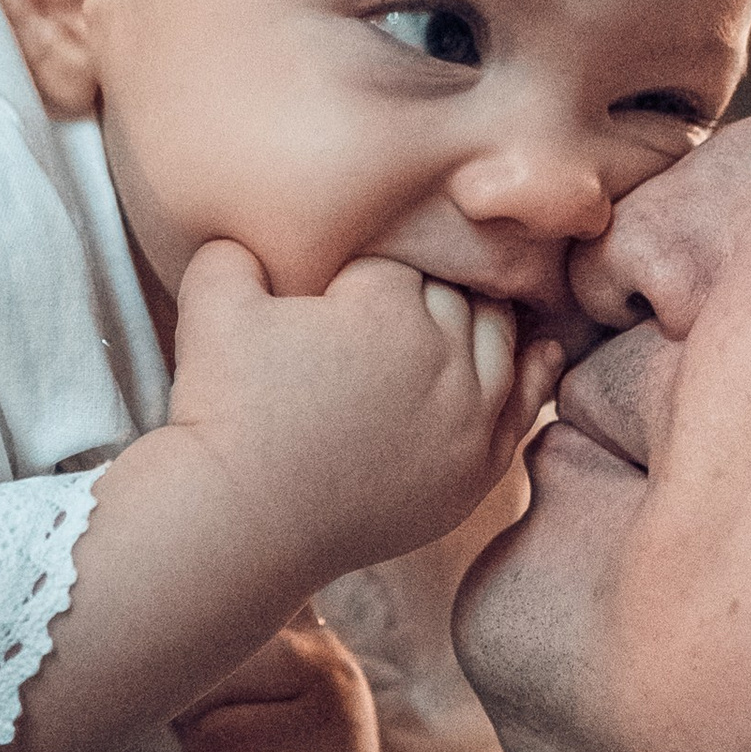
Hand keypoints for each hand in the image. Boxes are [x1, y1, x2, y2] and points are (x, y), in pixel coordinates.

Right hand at [169, 243, 564, 592]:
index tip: (346, 296)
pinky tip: (540, 351)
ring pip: (500, 341)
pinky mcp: (474, 470)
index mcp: (390, 299)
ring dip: (483, 324)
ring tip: (461, 320)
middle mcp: (444, 351)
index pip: (404, 261)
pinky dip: (534, 372)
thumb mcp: (211, 305)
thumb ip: (232, 249)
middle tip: (391, 316)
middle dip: (429, 295)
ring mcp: (468, 414)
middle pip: (459, 297)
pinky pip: (523, 407)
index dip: (370, 276)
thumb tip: (244, 232)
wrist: (243, 519)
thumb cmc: (224, 409)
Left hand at [175, 614, 440, 751]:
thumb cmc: (276, 751)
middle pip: (198, 691)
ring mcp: (334, 750)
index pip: (207, 632)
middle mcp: (334, 684)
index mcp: (313, 644)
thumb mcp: (266, 681)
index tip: (208, 703)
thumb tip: (137, 584)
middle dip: (194, 729)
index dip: (181, 676)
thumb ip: (224, 631)